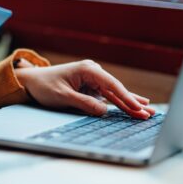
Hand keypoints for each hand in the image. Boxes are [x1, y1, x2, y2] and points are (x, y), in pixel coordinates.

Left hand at [15, 60, 155, 119]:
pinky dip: (120, 103)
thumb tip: (104, 111)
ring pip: (115, 95)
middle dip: (133, 102)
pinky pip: (108, 97)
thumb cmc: (44, 86)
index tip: (138, 108)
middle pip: (117, 90)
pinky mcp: (90, 88)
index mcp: (88, 69)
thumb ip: (84, 103)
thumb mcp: (63, 96)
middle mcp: (93, 72)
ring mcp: (93, 80)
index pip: (111, 85)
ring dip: (130, 104)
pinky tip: (134, 107)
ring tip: (148, 113)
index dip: (126, 98)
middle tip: (151, 114)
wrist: (31, 81)